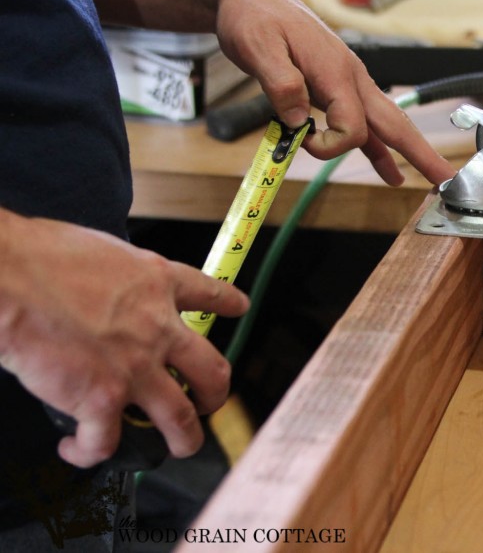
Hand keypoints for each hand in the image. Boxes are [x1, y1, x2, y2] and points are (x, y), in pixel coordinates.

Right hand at [0, 212, 248, 468]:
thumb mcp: (103, 251)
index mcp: (157, 283)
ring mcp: (135, 367)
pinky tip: (80, 448)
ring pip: (181, 418)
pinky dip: (92, 452)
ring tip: (179, 444)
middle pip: (212, 369)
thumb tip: (108, 289)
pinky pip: (108, 441)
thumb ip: (121, 279)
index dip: (229, 302)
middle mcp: (158, 327)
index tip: (238, 308)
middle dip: (216, 393)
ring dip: (185, 438)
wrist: (9, 276)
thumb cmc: (39, 256)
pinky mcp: (101, 399)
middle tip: (210, 401)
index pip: (209, 292)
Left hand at [213, 0, 455, 185]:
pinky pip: (365, 122)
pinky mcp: (336, 87)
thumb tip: (297, 122)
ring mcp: (347, 82)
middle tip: (445, 179)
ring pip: (386, 123)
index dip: (328, 147)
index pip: (352, 127)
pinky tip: (388, 168)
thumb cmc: (253, 15)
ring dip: (408, 151)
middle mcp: (350, 77)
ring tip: (430, 179)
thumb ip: (281, 84)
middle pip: (395, 123)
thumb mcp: (258, 47)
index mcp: (336, 70)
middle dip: (420, 153)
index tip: (300, 140)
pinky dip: (379, 147)